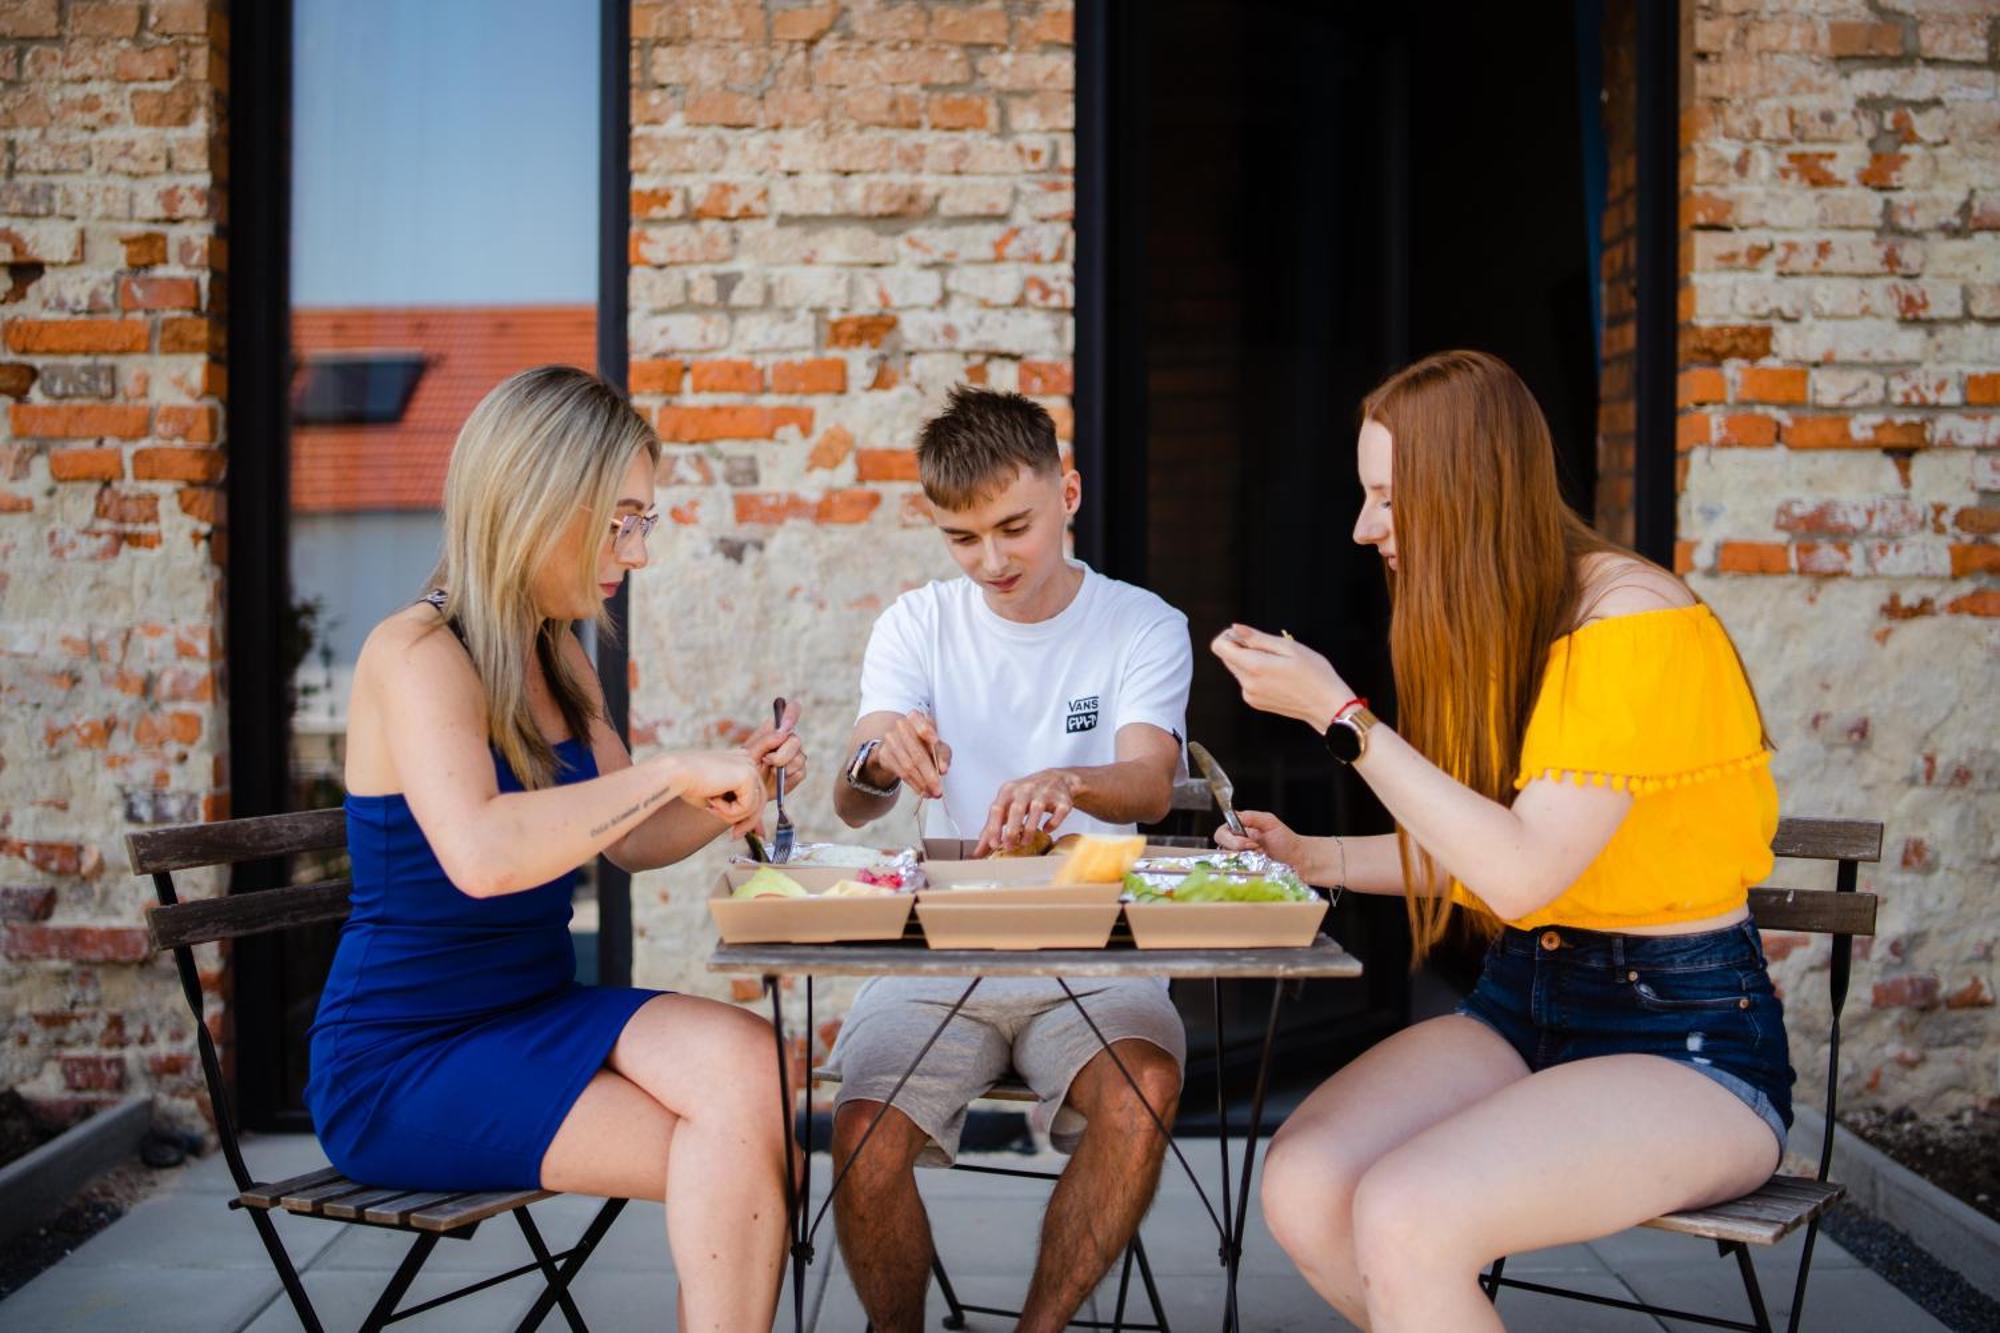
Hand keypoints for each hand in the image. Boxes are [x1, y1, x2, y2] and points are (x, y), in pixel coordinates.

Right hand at [669, 750, 765, 836]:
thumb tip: (759, 831)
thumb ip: (737, 808)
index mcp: (740, 762)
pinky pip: (748, 806)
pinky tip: (713, 801)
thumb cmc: (688, 785)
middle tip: (734, 836)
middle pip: (760, 801)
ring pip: (755, 806)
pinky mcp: (747, 775)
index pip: (756, 793)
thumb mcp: (718, 799)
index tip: (743, 834)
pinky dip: (729, 812)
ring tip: (712, 809)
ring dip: (732, 816)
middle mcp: (747, 761)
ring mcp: (749, 766)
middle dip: (747, 822)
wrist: (674, 774)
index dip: (751, 817)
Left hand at [744, 697, 806, 794]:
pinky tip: (777, 780)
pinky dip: (788, 779)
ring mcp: (795, 756)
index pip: (792, 710)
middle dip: (782, 754)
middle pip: (795, 740)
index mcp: (775, 729)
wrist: (746, 790)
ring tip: (770, 772)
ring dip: (784, 768)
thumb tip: (784, 731)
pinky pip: (800, 773)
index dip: (792, 713)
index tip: (785, 725)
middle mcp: (788, 740)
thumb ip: (765, 740)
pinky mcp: (798, 772)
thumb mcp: (749, 753)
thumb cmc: (744, 768)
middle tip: (767, 761)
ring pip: (800, 758)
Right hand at [869, 710, 952, 798]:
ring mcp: (891, 739)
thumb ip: (943, 753)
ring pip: (909, 766)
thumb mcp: (935, 744)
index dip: (929, 733)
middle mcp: (902, 726)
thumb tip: (942, 769)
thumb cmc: (920, 743)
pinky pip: (901, 772)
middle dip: (930, 774)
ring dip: (922, 782)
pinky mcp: (884, 754)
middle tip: (938, 788)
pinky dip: (913, 784)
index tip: (936, 742)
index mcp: (917, 718)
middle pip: (917, 753)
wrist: (896, 745)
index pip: (922, 724)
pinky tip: (921, 790)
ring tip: (932, 792)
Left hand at [974, 769, 1081, 856]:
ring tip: (1025, 842)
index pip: (997, 808)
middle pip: (1016, 810)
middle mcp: (1026, 789)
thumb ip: (992, 827)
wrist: (1056, 779)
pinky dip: (1052, 823)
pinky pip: (1058, 812)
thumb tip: (977, 852)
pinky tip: (1046, 830)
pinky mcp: (1062, 799)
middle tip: (1009, 846)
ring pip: (1036, 810)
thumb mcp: (1007, 806)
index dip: (994, 828)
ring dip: (1029, 829)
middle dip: (1011, 831)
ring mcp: (1045, 792)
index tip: (994, 844)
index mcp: (1008, 790)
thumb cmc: (1026, 796)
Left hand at [1210, 624, 1350, 729]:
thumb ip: (1258, 638)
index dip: (1229, 636)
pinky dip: (1256, 673)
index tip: (1248, 635)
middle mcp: (1247, 684)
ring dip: (1250, 660)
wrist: (1327, 705)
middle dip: (1241, 647)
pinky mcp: (1255, 702)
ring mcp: (1250, 695)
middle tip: (1269, 647)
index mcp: (1254, 667)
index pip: (1219, 647)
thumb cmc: (1314, 673)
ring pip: (1237, 669)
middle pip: (1227, 657)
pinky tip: (1278, 675)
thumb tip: (1235, 628)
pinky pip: (1246, 681)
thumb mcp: (1289, 648)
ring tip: (1278, 662)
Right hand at [1215, 809, 1307, 867]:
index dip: (1232, 838)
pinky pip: (1236, 873)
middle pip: (1221, 847)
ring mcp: (1240, 860)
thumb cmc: (1287, 841)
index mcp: (1240, 830)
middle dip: (1238, 848)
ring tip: (1260, 858)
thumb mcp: (1270, 822)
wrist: (1299, 860)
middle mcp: (1237, 845)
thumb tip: (1236, 816)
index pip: (1222, 833)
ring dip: (1243, 860)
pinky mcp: (1245, 873)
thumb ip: (1252, 816)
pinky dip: (1245, 871)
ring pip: (1227, 862)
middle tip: (1256, 849)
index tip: (1249, 842)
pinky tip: (1258, 867)